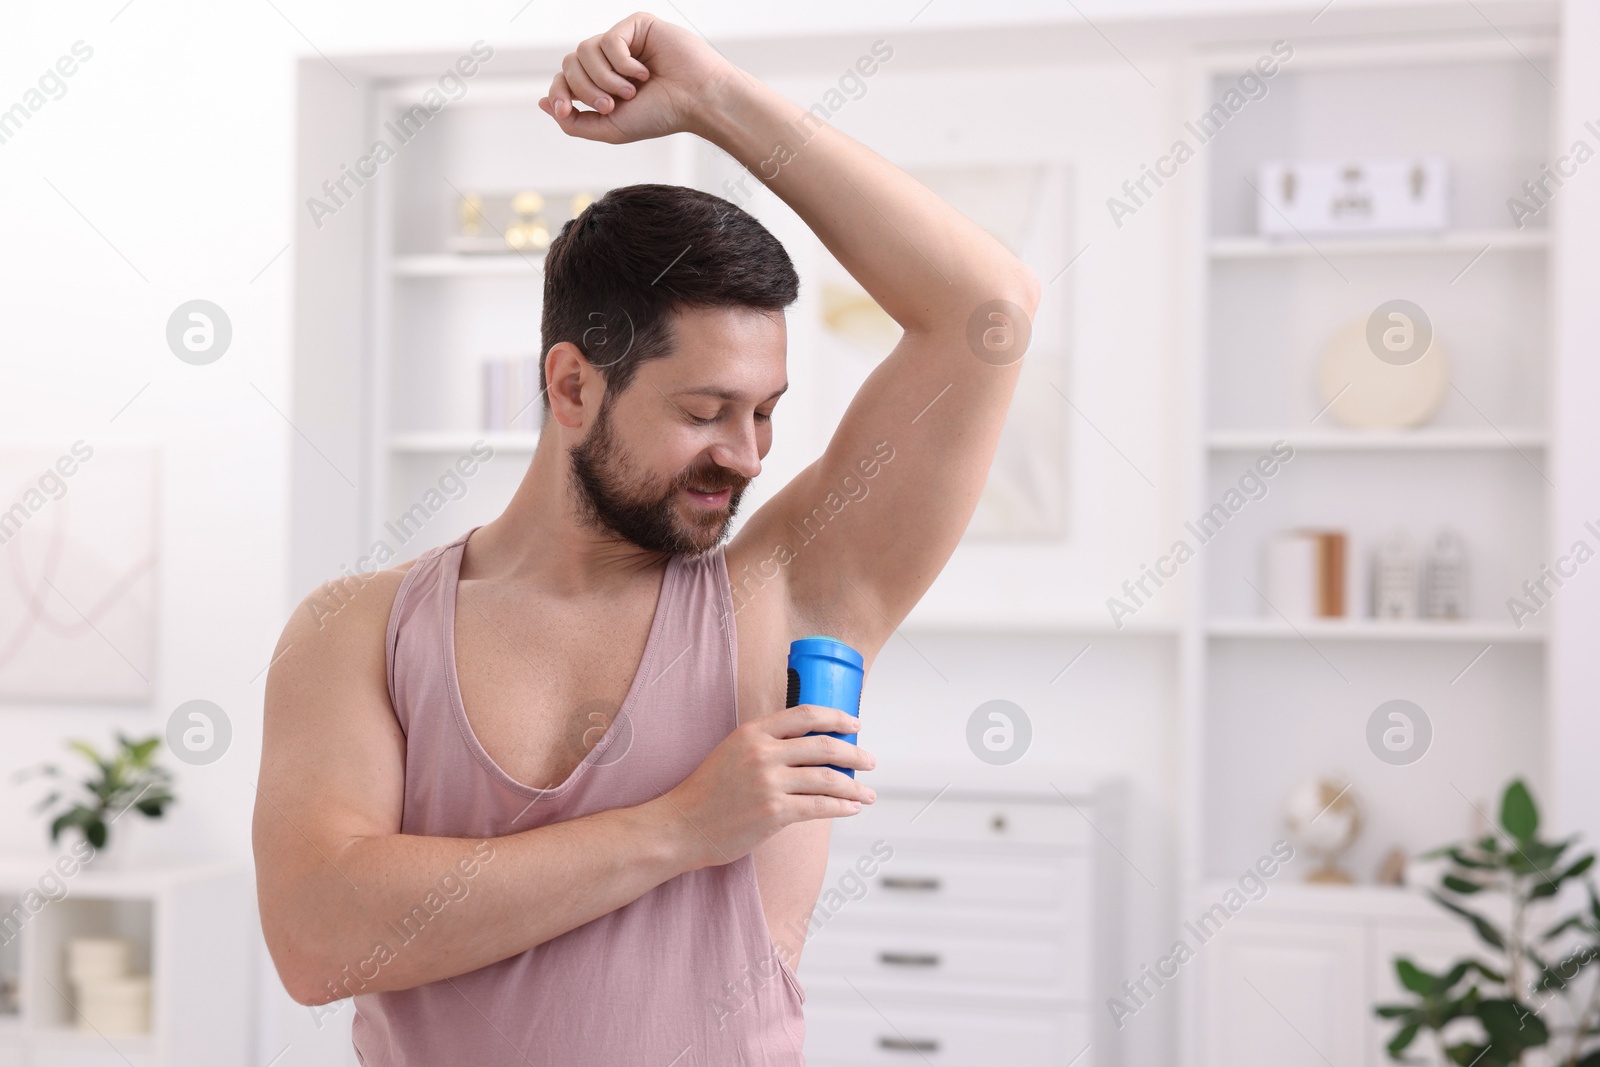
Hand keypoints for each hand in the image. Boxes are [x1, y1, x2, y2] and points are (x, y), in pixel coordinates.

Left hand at [538, 12, 734, 143]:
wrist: (697, 102)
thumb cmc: (661, 116)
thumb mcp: (611, 130)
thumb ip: (575, 122)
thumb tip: (545, 104)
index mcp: (602, 83)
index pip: (564, 79)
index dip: (559, 92)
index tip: (565, 109)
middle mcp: (609, 61)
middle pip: (569, 64)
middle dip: (586, 89)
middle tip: (612, 105)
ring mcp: (622, 42)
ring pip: (584, 51)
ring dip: (605, 78)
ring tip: (631, 91)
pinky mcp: (635, 26)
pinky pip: (608, 39)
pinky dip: (622, 62)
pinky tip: (643, 72)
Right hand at [657, 704, 876, 870]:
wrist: (683, 825)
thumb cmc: (708, 791)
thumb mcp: (732, 751)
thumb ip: (766, 744)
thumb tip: (809, 748)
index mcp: (752, 733)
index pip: (805, 714)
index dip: (836, 717)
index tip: (854, 724)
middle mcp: (762, 753)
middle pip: (822, 746)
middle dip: (854, 753)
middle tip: (870, 760)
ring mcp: (768, 783)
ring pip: (827, 779)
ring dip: (854, 786)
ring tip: (868, 793)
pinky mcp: (773, 813)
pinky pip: (818, 807)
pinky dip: (841, 807)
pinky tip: (851, 808)